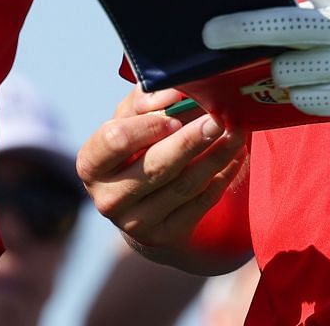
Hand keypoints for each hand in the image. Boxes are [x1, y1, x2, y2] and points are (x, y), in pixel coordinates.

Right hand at [77, 85, 247, 252]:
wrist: (137, 201)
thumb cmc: (133, 146)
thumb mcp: (128, 119)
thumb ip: (144, 100)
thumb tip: (173, 93)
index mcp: (92, 164)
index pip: (114, 141)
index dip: (145, 127)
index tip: (174, 115)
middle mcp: (108, 198)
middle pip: (155, 166)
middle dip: (190, 140)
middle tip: (219, 119)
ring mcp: (136, 223)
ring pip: (184, 186)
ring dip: (216, 157)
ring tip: (237, 132)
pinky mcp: (164, 236)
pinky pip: (200, 205)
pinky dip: (223, 178)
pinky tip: (237, 156)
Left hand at [204, 0, 329, 129]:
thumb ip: (316, 0)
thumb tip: (254, 4)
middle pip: (280, 23)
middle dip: (238, 28)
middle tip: (208, 34)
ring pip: (286, 69)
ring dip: (280, 71)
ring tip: (299, 67)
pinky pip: (303, 98)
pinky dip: (303, 94)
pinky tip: (320, 86)